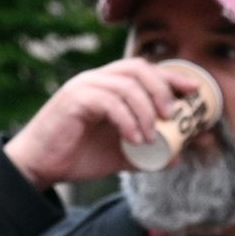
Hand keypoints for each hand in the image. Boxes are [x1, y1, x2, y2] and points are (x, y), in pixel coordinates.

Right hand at [4, 57, 221, 189]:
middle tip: (173, 116)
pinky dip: (127, 119)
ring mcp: (83, 87)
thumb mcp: (120, 156)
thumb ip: (147, 154)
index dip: (172, 75)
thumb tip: (178, 156)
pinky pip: (108, 101)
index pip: (145, 69)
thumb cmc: (77, 155)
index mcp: (109, 86)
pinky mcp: (73, 100)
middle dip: (162, 89)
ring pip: (125, 84)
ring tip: (152, 137)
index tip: (194, 90)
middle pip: (138, 68)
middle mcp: (97, 79)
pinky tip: (135, 140)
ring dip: (146, 110)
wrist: (40, 166)